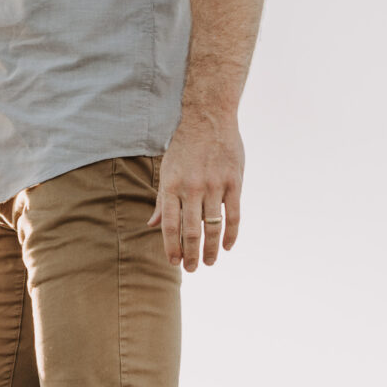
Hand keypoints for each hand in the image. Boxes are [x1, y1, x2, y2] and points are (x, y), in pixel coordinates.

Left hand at [150, 108, 243, 271]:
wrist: (209, 117)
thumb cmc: (185, 146)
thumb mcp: (167, 169)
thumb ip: (162, 200)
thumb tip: (152, 224)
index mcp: (172, 185)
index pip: (170, 225)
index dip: (171, 247)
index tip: (174, 263)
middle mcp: (192, 188)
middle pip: (191, 231)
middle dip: (191, 254)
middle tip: (193, 269)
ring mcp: (215, 185)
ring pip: (213, 226)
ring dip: (212, 249)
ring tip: (210, 262)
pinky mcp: (234, 182)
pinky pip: (234, 214)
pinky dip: (232, 234)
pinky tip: (228, 246)